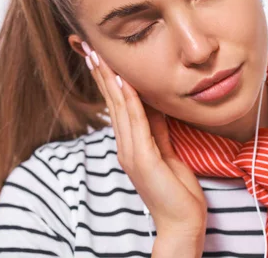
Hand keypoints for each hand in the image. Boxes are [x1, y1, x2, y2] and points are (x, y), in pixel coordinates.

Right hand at [85, 49, 206, 249]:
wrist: (182, 222)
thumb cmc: (176, 189)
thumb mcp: (167, 149)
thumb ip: (157, 127)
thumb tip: (154, 102)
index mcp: (130, 143)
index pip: (116, 102)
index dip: (106, 76)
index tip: (96, 52)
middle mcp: (126, 145)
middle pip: (111, 100)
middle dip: (99, 71)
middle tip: (85, 44)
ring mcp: (132, 152)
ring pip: (120, 107)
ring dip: (109, 78)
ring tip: (97, 54)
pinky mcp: (144, 159)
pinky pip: (137, 123)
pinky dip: (130, 100)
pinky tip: (124, 81)